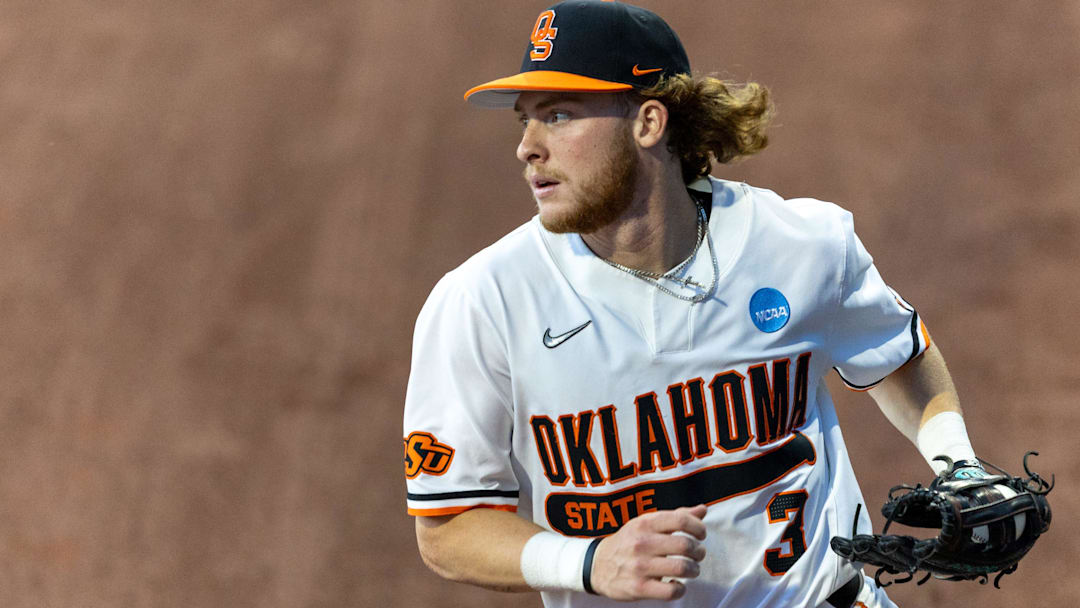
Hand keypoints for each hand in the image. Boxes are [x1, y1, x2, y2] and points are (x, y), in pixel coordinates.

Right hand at [588, 505, 707, 600]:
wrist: (596, 565)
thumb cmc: (628, 542)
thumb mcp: (646, 523)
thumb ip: (675, 517)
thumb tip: (702, 509)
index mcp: (645, 523)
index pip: (681, 520)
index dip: (698, 528)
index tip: (701, 535)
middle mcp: (642, 543)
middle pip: (685, 545)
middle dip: (699, 551)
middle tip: (698, 554)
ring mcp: (640, 566)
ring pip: (682, 568)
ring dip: (694, 570)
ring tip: (692, 569)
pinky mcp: (639, 588)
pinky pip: (671, 591)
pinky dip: (680, 588)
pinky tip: (677, 584)